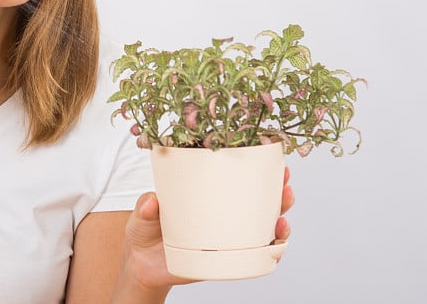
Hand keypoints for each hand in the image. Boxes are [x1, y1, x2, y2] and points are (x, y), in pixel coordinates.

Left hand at [120, 166, 295, 293]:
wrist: (142, 266)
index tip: (274, 160)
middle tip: (285, 187)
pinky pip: (256, 258)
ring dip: (280, 224)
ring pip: (265, 230)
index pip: (238, 180)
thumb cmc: (145, 231)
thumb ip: (145, 206)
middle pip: (261, 203)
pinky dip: (271, 253)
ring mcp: (228, 238)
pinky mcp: (226, 262)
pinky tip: (275, 246)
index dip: (259, 170)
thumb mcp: (142, 214)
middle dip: (280, 194)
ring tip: (281, 221)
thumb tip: (152, 202)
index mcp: (208, 197)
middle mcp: (223, 216)